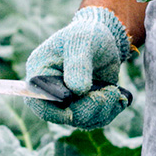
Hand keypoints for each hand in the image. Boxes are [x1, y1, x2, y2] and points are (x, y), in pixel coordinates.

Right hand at [24, 7, 132, 128]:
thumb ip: (78, 64)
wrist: (105, 39)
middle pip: (61, 115)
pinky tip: (118, 97)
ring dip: (102, 110)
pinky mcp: (83, 105)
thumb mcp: (82, 41)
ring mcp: (67, 101)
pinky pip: (94, 120)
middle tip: (109, 93)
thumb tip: (77, 91)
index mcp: (39, 73)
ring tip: (114, 91)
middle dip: (88, 108)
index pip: (37, 100)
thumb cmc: (88, 34)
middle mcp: (50, 91)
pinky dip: (109, 112)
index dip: (55, 109)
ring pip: (80, 120)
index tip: (77, 99)